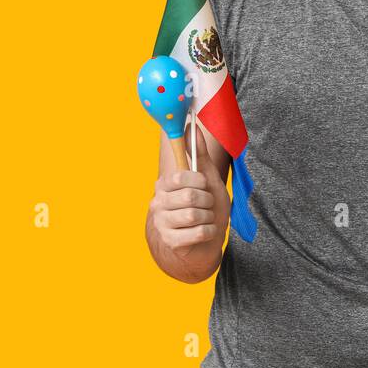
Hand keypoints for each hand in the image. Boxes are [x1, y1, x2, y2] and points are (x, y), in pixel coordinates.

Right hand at [148, 117, 230, 257]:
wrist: (205, 241)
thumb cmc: (206, 207)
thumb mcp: (207, 178)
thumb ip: (199, 154)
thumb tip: (191, 125)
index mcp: (164, 184)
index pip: (181, 177)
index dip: (200, 182)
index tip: (203, 186)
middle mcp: (158, 202)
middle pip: (190, 197)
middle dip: (207, 201)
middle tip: (207, 205)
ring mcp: (162, 223)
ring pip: (194, 215)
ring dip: (209, 217)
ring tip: (206, 218)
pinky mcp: (170, 241)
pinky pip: (198, 233)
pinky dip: (209, 232)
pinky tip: (206, 231)